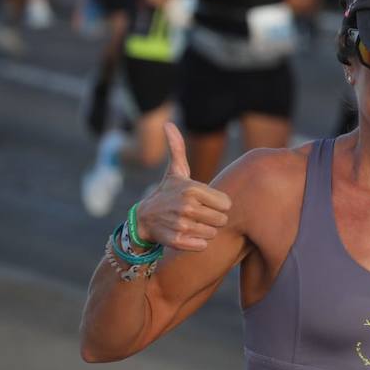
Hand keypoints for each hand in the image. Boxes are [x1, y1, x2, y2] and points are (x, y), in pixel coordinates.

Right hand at [134, 123, 232, 252]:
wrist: (143, 220)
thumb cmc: (167, 193)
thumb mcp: (175, 172)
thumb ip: (177, 148)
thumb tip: (168, 124)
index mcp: (192, 188)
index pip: (226, 204)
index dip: (218, 205)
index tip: (206, 203)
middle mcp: (186, 206)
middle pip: (222, 219)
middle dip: (213, 219)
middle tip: (199, 215)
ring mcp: (180, 224)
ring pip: (212, 233)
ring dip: (206, 231)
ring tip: (192, 225)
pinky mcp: (176, 241)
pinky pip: (201, 245)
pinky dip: (198, 243)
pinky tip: (188, 236)